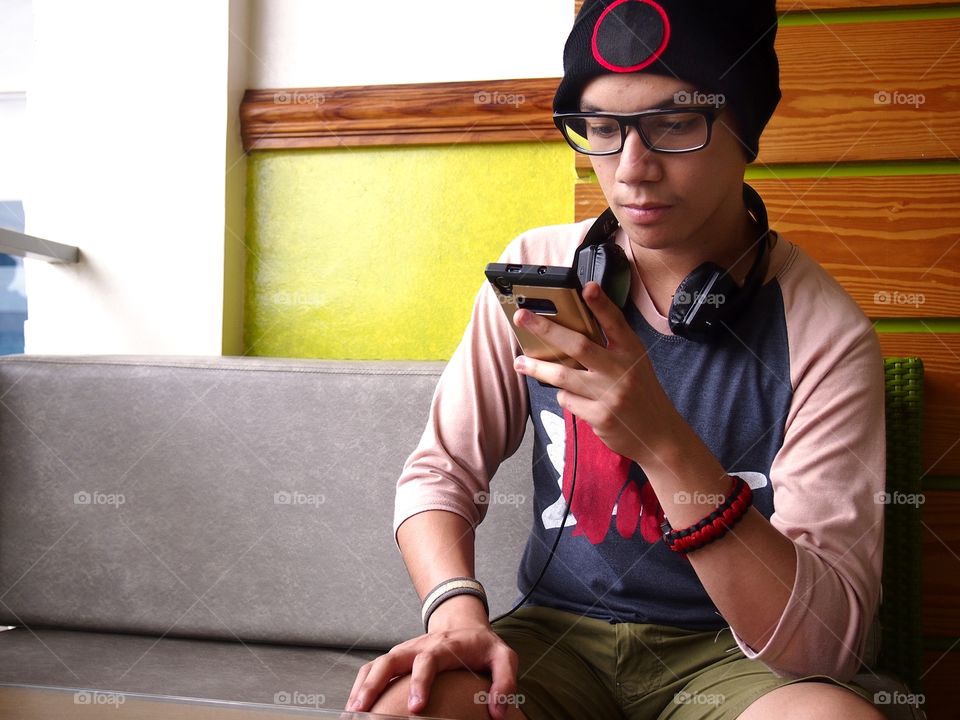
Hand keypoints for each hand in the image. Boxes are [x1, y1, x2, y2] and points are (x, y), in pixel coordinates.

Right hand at [345, 621, 518, 718]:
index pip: (428, 660)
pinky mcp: (398, 658)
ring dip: (363, 686)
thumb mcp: (504, 658)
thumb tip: (497, 713)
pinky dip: (361, 684)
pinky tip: (355, 705)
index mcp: (445, 646)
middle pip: (392, 659)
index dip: (420, 682)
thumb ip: (505, 682)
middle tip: (365, 710)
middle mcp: (420, 646)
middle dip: (376, 684)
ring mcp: (406, 651)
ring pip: (378, 664)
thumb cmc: (483, 645)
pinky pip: (374, 668)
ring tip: (353, 712)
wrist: (463, 622)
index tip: (415, 707)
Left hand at [512, 281, 682, 464]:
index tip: (587, 287)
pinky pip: (568, 401)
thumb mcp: (633, 363)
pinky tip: (569, 396)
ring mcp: (611, 394)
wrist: (658, 435)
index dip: (601, 304)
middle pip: (578, 345)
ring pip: (563, 376)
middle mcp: (622, 370)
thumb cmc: (640, 393)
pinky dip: (563, 396)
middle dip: (546, 329)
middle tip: (523, 317)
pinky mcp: (600, 417)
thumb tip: (569, 332)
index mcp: (631, 352)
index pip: (615, 322)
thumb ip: (609, 348)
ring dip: (537, 367)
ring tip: (520, 362)